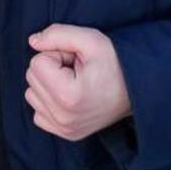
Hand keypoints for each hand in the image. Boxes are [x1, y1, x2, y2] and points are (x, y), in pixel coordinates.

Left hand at [24, 25, 131, 140]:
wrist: (138, 89)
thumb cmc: (115, 63)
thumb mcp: (90, 39)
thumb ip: (57, 35)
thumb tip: (32, 41)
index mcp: (67, 96)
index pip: (36, 62)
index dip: (56, 54)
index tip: (77, 60)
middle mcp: (63, 118)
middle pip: (32, 78)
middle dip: (51, 68)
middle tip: (77, 70)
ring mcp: (64, 129)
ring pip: (32, 94)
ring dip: (49, 84)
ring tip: (75, 82)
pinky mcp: (66, 134)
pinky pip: (38, 113)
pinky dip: (49, 102)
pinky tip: (70, 96)